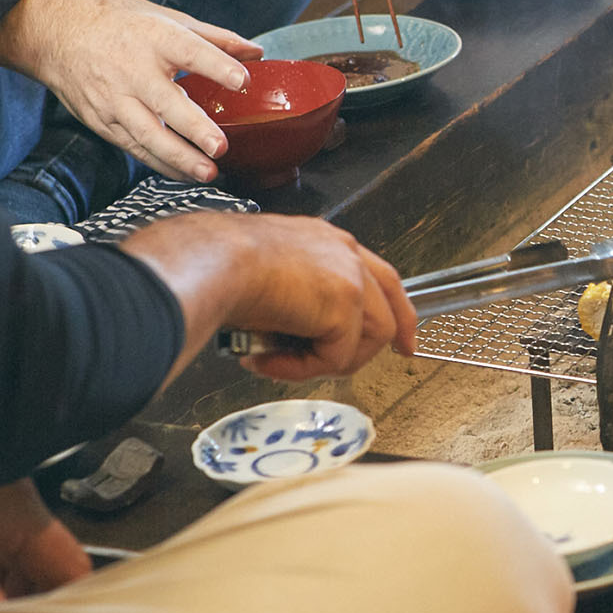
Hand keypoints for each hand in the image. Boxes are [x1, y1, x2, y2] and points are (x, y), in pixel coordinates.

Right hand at [0, 0, 260, 181]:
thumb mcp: (166, 18)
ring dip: (179, 158)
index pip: (190, 52)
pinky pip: (134, 147)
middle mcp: (134, 71)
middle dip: (194, 128)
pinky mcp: (103, 121)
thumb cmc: (117, 23)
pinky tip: (184, 174)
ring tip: (207, 173)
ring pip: (148, 135)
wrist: (55, 34)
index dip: (217, 67)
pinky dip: (160, 164)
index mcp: (155, 38)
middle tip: (220, 147)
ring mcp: (115, 100)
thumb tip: (256, 53)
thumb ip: (214, 38)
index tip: (242, 81)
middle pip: (167, 103)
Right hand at [120, 213, 416, 380]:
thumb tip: (285, 337)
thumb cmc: (217, 264)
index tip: (401, 336)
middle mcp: (344, 253)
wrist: (210, 260)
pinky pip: (337, 357)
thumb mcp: (262, 277)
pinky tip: (266, 360)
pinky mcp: (345, 304)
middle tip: (393, 358)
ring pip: (370, 337)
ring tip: (283, 363)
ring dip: (327, 361)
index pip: (375, 275)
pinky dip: (302, 370)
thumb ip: (289, 302)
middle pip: (390, 303)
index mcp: (325, 242)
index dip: (392, 307)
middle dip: (394, 338)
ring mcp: (350, 277)